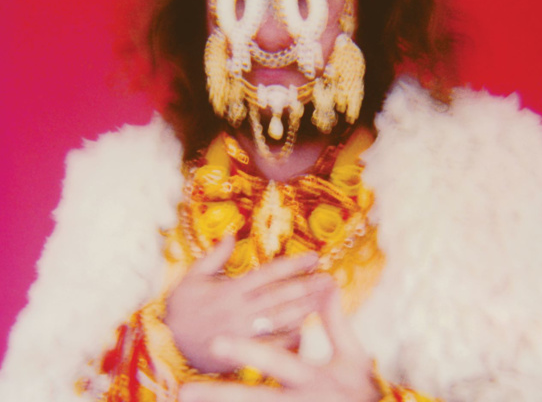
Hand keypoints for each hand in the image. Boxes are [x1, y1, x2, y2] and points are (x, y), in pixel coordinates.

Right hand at [164, 236, 333, 372]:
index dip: (293, 265)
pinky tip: (306, 330)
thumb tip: (230, 233)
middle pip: (281, 296)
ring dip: (305, 309)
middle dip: (307, 286)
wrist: (166, 345)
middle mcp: (240, 310)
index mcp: (231, 289)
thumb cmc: (180, 309)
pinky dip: (289, 339)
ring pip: (280, 320)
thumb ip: (214, 256)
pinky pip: (269, 346)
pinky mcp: (241, 353)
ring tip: (325, 300)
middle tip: (330, 279)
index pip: (269, 273)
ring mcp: (243, 333)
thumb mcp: (192, 277)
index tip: (314, 256)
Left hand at [178, 287, 379, 401]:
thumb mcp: (352, 354)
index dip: (247, 352)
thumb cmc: (364, 391)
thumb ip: (335, 321)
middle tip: (185, 390)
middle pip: (252, 400)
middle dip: (219, 395)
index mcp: (312, 379)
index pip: (275, 362)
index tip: (216, 343)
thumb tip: (328, 283)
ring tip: (188, 399)